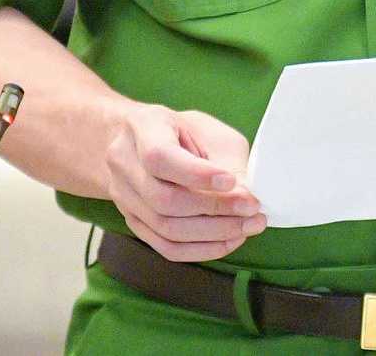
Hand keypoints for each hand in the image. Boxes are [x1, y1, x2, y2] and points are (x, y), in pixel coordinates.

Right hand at [103, 103, 264, 261]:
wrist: (144, 140)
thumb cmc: (183, 131)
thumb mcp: (210, 132)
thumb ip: (227, 162)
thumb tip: (246, 197)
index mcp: (142, 127)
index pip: (160, 157)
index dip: (196, 175)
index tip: (231, 181)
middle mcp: (124, 163)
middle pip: (163, 200)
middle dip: (215, 208)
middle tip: (251, 209)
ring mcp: (123, 196)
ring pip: (166, 228)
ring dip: (214, 233)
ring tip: (247, 226)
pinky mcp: (134, 221)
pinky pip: (167, 247)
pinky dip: (202, 249)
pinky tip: (228, 240)